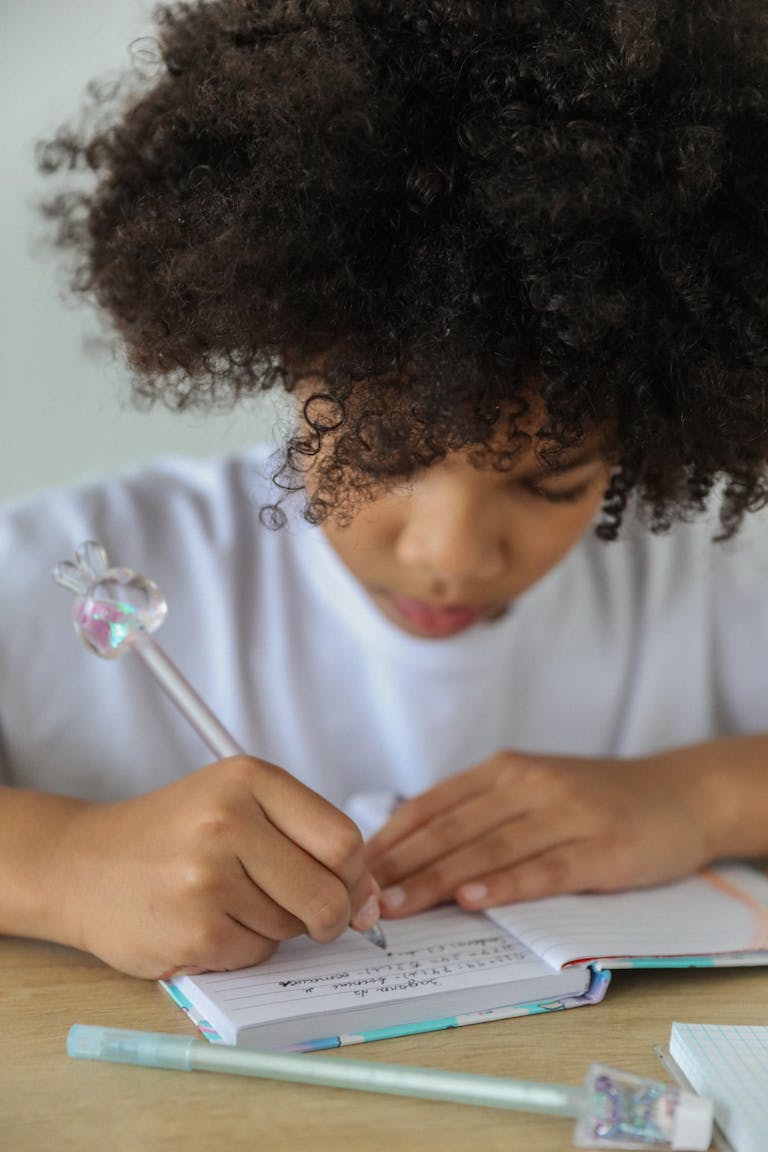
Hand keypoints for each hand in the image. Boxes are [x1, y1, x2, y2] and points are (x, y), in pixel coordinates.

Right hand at [52, 756, 380, 977]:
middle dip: (329, 914)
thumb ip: (309, 842)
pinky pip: (257, 954)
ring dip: (276, 927)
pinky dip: (244, 948)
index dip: (355, 875)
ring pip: (293, 926)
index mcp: (248, 778)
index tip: (343, 885)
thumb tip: (372, 903)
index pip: (344, 839)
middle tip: (304, 912)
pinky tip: (208, 922)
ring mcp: (208, 877)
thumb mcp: (240, 807)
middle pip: (329, 891)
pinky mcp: (194, 929)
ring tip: (229, 901)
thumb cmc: (173, 835)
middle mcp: (228, 821)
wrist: (83, 865)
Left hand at [365, 749, 722, 915]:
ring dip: (437, 880)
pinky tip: (473, 899)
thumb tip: (407, 849)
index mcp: (504, 770)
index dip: (390, 839)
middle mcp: (529, 784)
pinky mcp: (601, 847)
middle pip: (452, 828)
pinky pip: (545, 868)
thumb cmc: (594, 800)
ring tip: (397, 906)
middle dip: (400, 865)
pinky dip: (505, 884)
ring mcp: (566, 814)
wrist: (679, 794)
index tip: (351, 869)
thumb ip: (479, 812)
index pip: (432, 805)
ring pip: (488, 849)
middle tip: (359, 897)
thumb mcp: (532, 789)